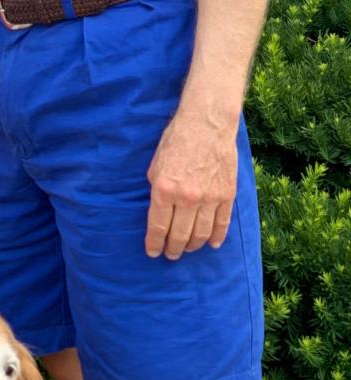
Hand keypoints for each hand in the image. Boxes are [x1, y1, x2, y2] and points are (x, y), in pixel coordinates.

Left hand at [144, 109, 237, 259]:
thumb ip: (156, 189)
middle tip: (170, 255)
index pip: (157, 227)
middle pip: (179, 235)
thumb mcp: (155, 164)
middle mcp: (186, 198)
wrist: (207, 124)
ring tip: (187, 250)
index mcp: (164, 189)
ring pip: (201, 234)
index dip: (154, 243)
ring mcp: (209, 198)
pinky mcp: (227, 195)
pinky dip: (217, 237)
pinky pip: (222, 224)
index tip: (153, 252)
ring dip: (193, 246)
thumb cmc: (177, 140)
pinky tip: (211, 244)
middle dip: (173, 249)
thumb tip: (158, 209)